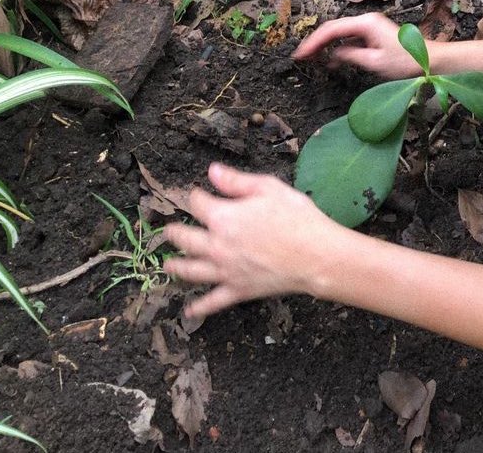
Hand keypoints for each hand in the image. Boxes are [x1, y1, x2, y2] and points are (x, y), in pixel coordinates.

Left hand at [164, 164, 339, 317]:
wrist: (315, 255)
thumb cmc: (296, 217)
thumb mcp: (268, 188)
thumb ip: (236, 181)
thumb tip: (212, 171)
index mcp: (223, 217)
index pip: (198, 204)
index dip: (195, 196)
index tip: (196, 194)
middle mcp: (217, 245)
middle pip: (187, 239)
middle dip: (175, 232)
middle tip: (169, 230)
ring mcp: (226, 271)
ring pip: (192, 270)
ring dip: (177, 266)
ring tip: (168, 264)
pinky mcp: (238, 290)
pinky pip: (213, 301)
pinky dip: (200, 307)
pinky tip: (189, 311)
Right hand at [292, 13, 421, 78]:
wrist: (431, 61)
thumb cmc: (406, 61)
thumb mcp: (374, 62)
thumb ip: (350, 56)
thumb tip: (333, 54)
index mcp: (365, 23)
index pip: (331, 30)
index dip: (313, 42)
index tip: (301, 55)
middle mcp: (366, 20)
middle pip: (333, 28)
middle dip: (316, 42)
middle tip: (300, 57)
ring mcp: (370, 27)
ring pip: (340, 33)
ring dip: (325, 45)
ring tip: (310, 59)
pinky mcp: (373, 35)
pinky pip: (350, 39)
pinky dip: (338, 48)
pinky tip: (331, 60)